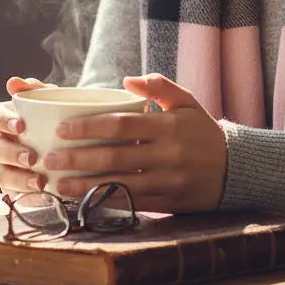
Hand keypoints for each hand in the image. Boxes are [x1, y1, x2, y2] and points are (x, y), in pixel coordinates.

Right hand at [0, 76, 55, 193]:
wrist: (72, 145)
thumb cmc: (56, 119)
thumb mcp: (51, 102)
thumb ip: (36, 91)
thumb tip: (14, 82)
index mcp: (4, 119)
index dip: (4, 121)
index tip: (21, 126)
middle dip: (11, 153)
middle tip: (32, 157)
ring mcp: (3, 167)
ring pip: (0, 173)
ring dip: (18, 178)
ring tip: (40, 181)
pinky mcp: (12, 189)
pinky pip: (13, 195)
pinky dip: (27, 196)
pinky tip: (43, 196)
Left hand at [43, 73, 227, 213]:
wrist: (235, 169)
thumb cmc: (203, 132)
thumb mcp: (188, 102)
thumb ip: (159, 87)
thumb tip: (127, 80)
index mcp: (169, 126)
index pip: (122, 125)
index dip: (90, 127)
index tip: (63, 129)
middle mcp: (168, 154)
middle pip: (115, 156)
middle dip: (78, 158)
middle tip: (49, 158)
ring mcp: (168, 181)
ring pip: (120, 184)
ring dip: (85, 186)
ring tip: (58, 184)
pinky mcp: (168, 203)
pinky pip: (132, 204)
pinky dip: (106, 203)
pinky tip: (84, 202)